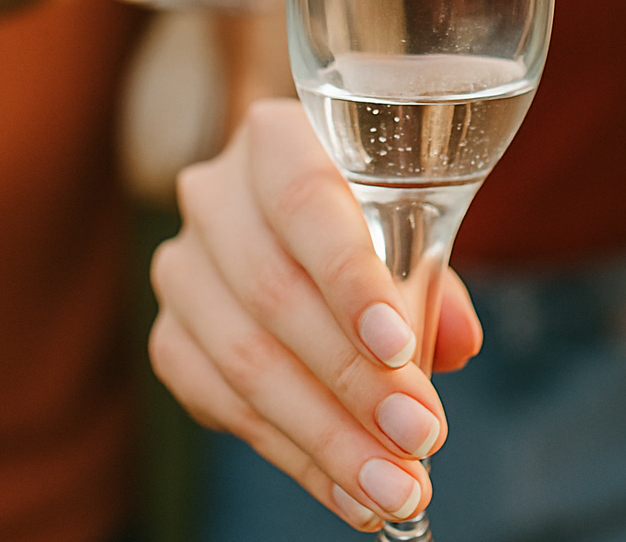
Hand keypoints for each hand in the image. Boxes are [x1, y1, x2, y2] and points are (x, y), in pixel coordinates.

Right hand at [149, 98, 482, 531]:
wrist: (299, 205)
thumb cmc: (367, 207)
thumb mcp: (408, 216)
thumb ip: (431, 271)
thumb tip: (454, 344)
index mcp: (278, 138)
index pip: (307, 203)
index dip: (351, 279)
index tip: (401, 350)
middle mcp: (216, 194)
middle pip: (275, 294)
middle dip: (354, 381)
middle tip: (419, 440)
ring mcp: (182, 265)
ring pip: (244, 361)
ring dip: (327, 436)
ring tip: (393, 487)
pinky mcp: (171, 331)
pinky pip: (219, 402)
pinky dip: (291, 452)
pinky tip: (346, 488)